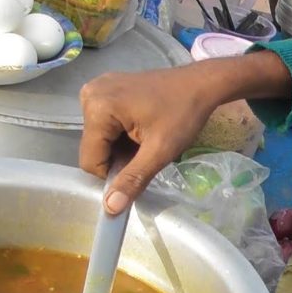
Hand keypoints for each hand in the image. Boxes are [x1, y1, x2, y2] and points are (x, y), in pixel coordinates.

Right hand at [79, 51, 291, 213]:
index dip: (115, 172)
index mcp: (97, 107)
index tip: (142, 163)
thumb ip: (133, 179)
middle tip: (149, 148)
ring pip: (101, 138)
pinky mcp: (107, 88)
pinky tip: (144, 127)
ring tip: (148, 136)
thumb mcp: (160, 151)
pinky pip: (107, 123)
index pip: (90, 160)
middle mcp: (89, 95)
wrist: (202, 84)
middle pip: (95, 148)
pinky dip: (123, 133)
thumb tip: (110, 209)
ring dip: (122, 146)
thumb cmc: (183, 114)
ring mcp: (97, 89)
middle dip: (120, 156)